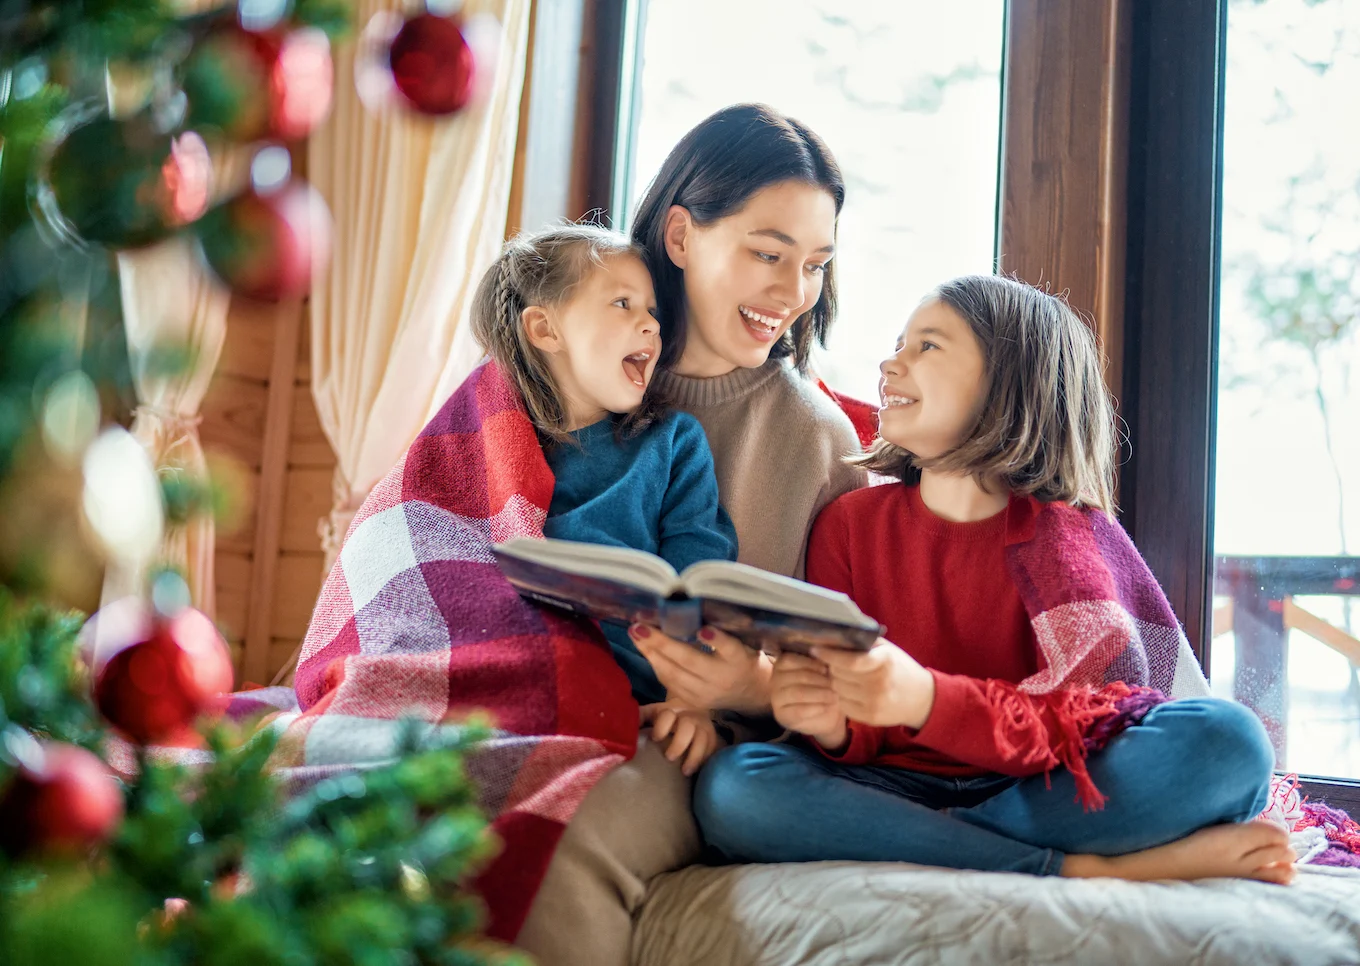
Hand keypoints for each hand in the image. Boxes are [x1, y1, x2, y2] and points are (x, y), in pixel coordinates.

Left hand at [630, 625, 771, 712]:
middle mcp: (722, 679)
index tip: (703, 630)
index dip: (716, 640)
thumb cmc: (741, 658)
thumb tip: (693, 614)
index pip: (730, 649)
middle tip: (640, 627)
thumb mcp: (742, 642)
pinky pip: (669, 683)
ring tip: (635, 635)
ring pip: (673, 675)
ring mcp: (705, 695)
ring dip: (651, 654)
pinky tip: (644, 649)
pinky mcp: (693, 703)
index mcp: (739, 660)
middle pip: (690, 661)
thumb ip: (723, 632)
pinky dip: (655, 665)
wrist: (749, 692)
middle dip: (661, 644)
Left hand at [640, 703, 724, 775]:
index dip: (661, 727)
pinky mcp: (713, 738)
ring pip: (703, 739)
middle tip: (669, 758)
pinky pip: (713, 748)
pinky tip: (698, 770)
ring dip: (694, 756)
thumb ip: (639, 718)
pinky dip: (705, 759)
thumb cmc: (667, 717)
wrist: (694, 709)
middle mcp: (689, 717)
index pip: (667, 716)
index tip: (654, 738)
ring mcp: (703, 727)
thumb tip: (622, 728)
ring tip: (685, 771)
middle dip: (679, 743)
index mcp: (671, 710)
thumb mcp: (653, 714)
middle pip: (687, 727)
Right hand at [770, 652, 846, 749]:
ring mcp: (776, 699)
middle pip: (796, 676)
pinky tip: (825, 707)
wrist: (824, 712)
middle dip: (819, 680)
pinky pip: (798, 710)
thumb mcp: (821, 671)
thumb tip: (825, 656)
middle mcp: (774, 680)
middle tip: (834, 685)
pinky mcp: (782, 716)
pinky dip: (815, 708)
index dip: (809, 663)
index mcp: (781, 665)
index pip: (789, 660)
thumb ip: (819, 663)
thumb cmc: (822, 686)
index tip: (826, 669)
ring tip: (833, 696)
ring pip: (798, 693)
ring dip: (819, 694)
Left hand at [812, 640, 935, 729]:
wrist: (920, 699)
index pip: (850, 660)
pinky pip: (843, 705)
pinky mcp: (871, 717)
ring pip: (837, 690)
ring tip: (846, 677)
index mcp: (885, 661)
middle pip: (838, 674)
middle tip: (835, 663)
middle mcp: (880, 683)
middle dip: (832, 666)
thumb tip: (832, 636)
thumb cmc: (898, 668)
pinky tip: (852, 691)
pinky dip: (842, 697)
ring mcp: (875, 702)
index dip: (829, 655)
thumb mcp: (886, 650)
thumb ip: (863, 642)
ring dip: (836, 682)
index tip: (816, 649)